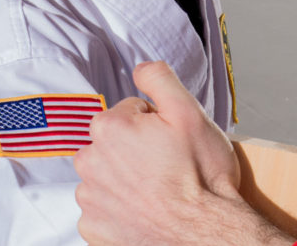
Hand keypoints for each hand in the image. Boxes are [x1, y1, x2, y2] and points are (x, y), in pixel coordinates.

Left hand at [75, 61, 288, 245]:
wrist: (205, 234)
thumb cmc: (201, 176)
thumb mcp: (190, 113)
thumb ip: (159, 78)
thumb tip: (141, 67)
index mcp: (110, 128)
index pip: (131, 111)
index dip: (157, 124)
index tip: (172, 142)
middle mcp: (90, 161)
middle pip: (116, 142)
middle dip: (138, 149)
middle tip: (169, 165)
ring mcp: (90, 199)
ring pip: (109, 175)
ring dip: (129, 179)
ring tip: (161, 190)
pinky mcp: (94, 228)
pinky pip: (105, 208)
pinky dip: (123, 208)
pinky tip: (148, 210)